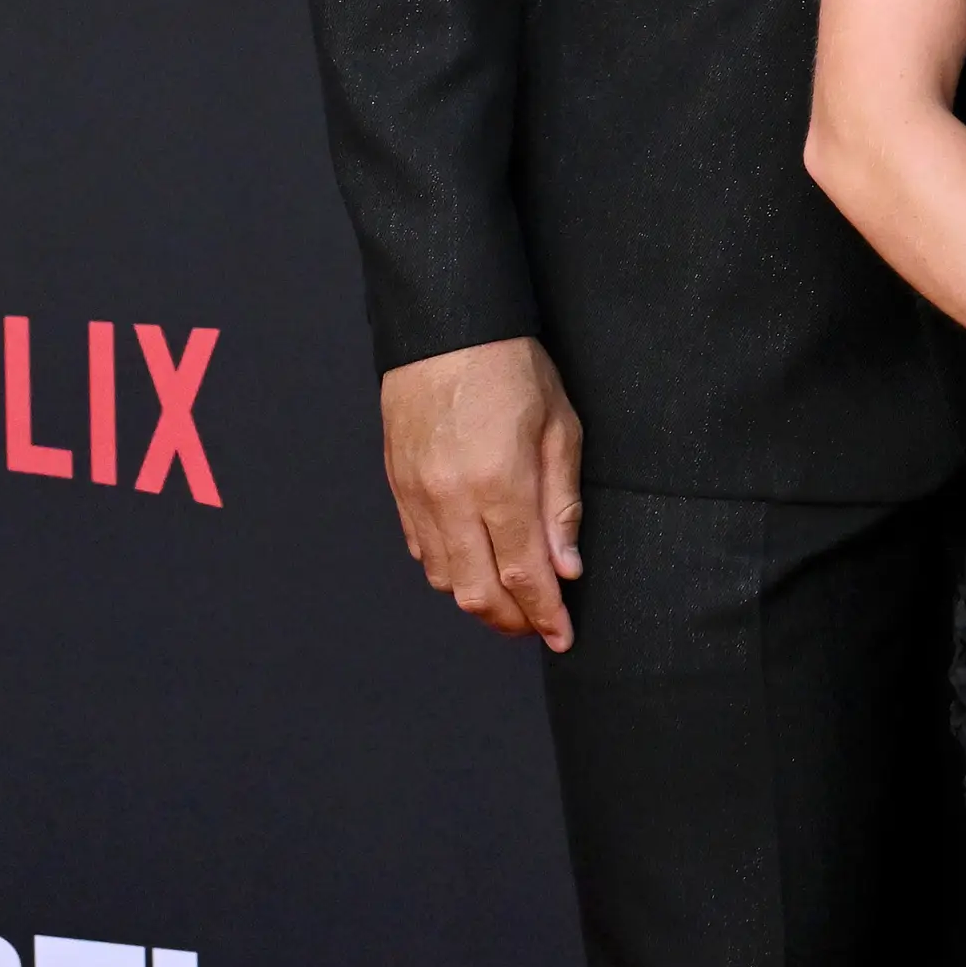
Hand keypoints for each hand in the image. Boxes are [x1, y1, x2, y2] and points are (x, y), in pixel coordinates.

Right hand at [381, 337, 583, 649]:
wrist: (446, 330)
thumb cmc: (513, 369)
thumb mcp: (559, 427)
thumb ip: (561, 504)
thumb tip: (567, 567)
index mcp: (498, 484)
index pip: (524, 574)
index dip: (545, 614)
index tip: (563, 637)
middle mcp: (450, 500)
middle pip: (477, 592)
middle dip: (512, 621)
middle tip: (541, 627)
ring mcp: (417, 497)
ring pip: (445, 578)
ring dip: (480, 601)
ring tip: (514, 602)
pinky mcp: (398, 488)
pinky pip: (422, 551)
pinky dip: (450, 571)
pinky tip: (476, 567)